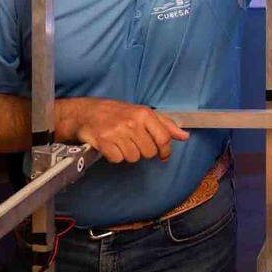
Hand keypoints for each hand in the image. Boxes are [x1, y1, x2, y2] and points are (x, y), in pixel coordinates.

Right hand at [58, 98, 188, 163]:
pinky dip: (115, 156)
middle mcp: (132, 122)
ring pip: (133, 157)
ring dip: (128, 154)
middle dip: (144, 151)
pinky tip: (112, 146)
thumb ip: (165, 125)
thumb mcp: (143, 113)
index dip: (166, 151)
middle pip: (149, 152)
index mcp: (144, 114)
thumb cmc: (118, 112)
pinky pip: (118, 159)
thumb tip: (184, 136)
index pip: (164, 138)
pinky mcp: (103, 142)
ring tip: (122, 143)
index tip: (163, 155)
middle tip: (135, 143)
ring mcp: (117, 132)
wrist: (87, 112)